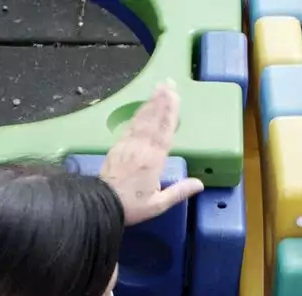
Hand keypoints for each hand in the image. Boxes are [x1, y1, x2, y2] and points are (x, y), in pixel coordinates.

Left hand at [100, 80, 203, 225]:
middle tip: (168, 83)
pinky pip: (130, 127)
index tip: (174, 96)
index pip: (165, 132)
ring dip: (150, 104)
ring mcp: (127, 146)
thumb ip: (179, 192)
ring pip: (141, 120)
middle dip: (161, 101)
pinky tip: (142, 108)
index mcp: (153, 161)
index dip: (170, 113)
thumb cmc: (131, 206)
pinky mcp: (117, 148)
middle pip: (153, 120)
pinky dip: (138, 115)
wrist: (101, 205)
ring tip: (158, 89)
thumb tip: (200, 184)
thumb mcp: (158, 204)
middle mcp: (140, 148)